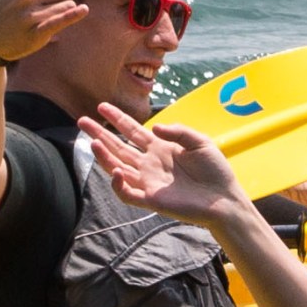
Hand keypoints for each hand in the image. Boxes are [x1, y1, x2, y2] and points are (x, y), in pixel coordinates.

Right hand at [80, 108, 251, 234]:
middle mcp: (150, 164)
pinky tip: (117, 172)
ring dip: (104, 157)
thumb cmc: (215, 171)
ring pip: (117, 168)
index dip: (118, 119)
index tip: (102, 107)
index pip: (133, 131)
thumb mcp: (200, 142)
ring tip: (92, 143)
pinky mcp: (151, 200)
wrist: (224, 199)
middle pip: (118, 147)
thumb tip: (153, 126)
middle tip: (82, 121)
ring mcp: (149, 181)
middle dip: (100, 134)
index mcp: (160, 148)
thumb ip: (177, 131)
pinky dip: (118, 185)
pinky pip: (128, 193)